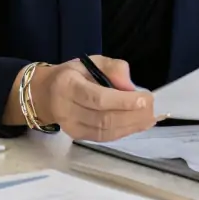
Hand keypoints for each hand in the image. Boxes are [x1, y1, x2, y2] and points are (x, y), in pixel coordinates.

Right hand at [30, 55, 156, 141]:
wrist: (45, 94)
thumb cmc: (72, 75)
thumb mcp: (90, 62)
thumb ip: (112, 68)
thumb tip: (130, 86)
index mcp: (67, 85)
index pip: (97, 97)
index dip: (123, 101)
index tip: (145, 98)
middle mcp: (66, 109)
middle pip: (103, 118)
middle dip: (132, 115)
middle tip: (153, 109)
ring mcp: (71, 126)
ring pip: (105, 131)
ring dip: (131, 126)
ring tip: (150, 118)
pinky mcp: (77, 136)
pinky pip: (104, 137)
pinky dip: (124, 132)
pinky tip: (138, 125)